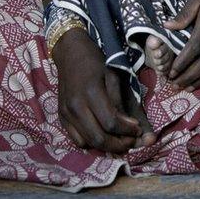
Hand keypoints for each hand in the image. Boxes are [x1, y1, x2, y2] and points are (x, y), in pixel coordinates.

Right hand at [53, 30, 153, 151]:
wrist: (70, 53)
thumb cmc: (95, 61)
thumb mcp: (113, 75)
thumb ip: (119, 101)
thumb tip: (130, 125)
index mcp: (91, 93)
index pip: (111, 123)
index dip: (127, 131)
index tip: (138, 130)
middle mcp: (76, 106)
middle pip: (98, 138)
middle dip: (118, 145)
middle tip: (131, 141)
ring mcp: (66, 113)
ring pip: (87, 143)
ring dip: (106, 146)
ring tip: (119, 140)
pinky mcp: (61, 117)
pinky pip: (76, 139)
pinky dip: (91, 142)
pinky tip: (102, 133)